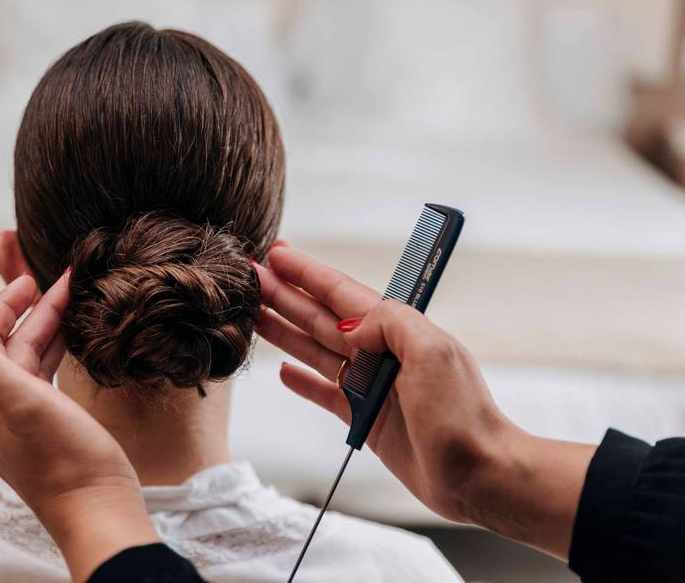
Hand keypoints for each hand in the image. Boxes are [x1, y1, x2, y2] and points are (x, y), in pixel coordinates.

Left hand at [0, 273, 157, 581]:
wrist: (99, 512)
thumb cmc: (66, 462)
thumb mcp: (23, 403)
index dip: (7, 303)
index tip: (30, 275)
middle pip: (11, 346)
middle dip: (34, 310)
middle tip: (62, 280)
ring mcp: (22, 423)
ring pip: (31, 361)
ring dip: (49, 329)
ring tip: (73, 301)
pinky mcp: (47, 432)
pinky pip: (45, 379)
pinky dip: (56, 354)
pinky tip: (72, 346)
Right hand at [254, 246, 594, 558]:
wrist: (477, 475)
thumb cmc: (463, 415)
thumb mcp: (432, 351)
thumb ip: (390, 322)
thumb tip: (351, 324)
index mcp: (398, 330)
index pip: (342, 293)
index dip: (308, 273)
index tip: (277, 254)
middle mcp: (381, 353)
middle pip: (321, 317)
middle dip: (286, 295)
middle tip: (251, 277)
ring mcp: (370, 386)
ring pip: (316, 350)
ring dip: (285, 330)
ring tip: (254, 312)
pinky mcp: (365, 419)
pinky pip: (324, 392)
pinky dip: (303, 381)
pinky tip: (284, 370)